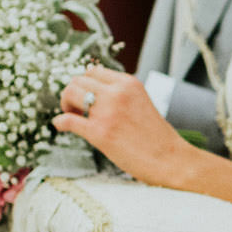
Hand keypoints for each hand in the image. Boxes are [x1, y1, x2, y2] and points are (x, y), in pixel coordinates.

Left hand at [53, 67, 197, 187]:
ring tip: (73, 117)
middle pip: (78, 80)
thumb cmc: (157, 137)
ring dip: (65, 104)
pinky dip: (60, 122)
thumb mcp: (141, 103)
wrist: (171, 160)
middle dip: (71, 93)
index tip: (85, 96)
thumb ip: (120, 95)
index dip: (84, 83)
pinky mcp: (100, 132)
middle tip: (76, 109)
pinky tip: (62, 126)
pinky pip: (67, 120)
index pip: (93, 71)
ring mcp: (108, 112)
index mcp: (129, 83)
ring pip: (69, 93)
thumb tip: (92, 93)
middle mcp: (117, 93)